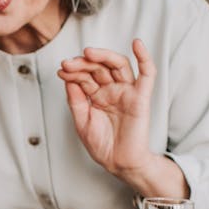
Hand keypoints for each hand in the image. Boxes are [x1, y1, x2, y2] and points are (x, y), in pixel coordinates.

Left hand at [59, 39, 157, 180]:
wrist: (118, 163)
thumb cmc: (102, 145)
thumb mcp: (81, 121)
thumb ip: (75, 100)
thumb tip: (68, 77)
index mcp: (97, 96)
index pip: (86, 76)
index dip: (73, 71)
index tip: (61, 70)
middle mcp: (112, 91)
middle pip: (100, 67)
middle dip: (83, 63)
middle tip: (69, 63)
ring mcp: (127, 92)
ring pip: (118, 65)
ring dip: (103, 56)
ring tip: (88, 53)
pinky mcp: (141, 98)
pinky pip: (147, 74)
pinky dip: (144, 58)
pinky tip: (137, 45)